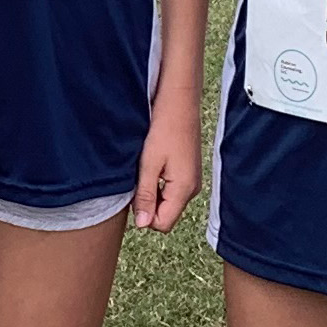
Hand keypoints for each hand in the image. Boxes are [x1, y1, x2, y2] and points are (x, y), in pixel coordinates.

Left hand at [129, 94, 202, 233]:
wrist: (179, 102)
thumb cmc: (165, 128)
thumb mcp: (148, 163)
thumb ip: (145, 196)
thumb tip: (142, 224)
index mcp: (184, 190)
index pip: (162, 224)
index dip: (144, 215)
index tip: (134, 194)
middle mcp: (192, 189)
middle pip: (165, 214)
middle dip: (148, 204)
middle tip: (138, 178)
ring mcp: (192, 181)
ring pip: (167, 202)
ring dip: (152, 192)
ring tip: (145, 168)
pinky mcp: (188, 173)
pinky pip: (171, 190)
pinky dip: (158, 183)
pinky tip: (152, 164)